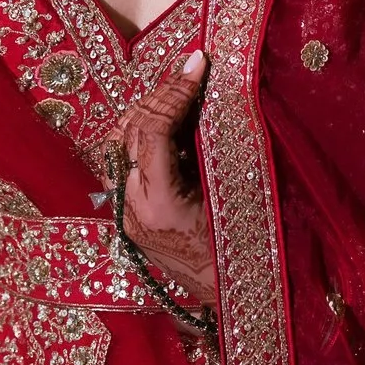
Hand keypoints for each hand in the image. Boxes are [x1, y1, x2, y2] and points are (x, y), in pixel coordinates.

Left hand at [118, 50, 214, 305]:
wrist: (229, 299)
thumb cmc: (246, 250)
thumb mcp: (238, 192)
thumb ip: (220, 143)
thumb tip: (216, 90)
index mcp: (159, 206)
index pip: (153, 130)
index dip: (176, 92)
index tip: (200, 65)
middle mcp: (131, 210)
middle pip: (130, 131)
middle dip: (161, 94)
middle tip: (191, 72)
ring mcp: (123, 214)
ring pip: (118, 143)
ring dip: (147, 111)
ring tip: (179, 92)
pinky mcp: (124, 216)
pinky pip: (122, 161)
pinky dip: (141, 134)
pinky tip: (167, 122)